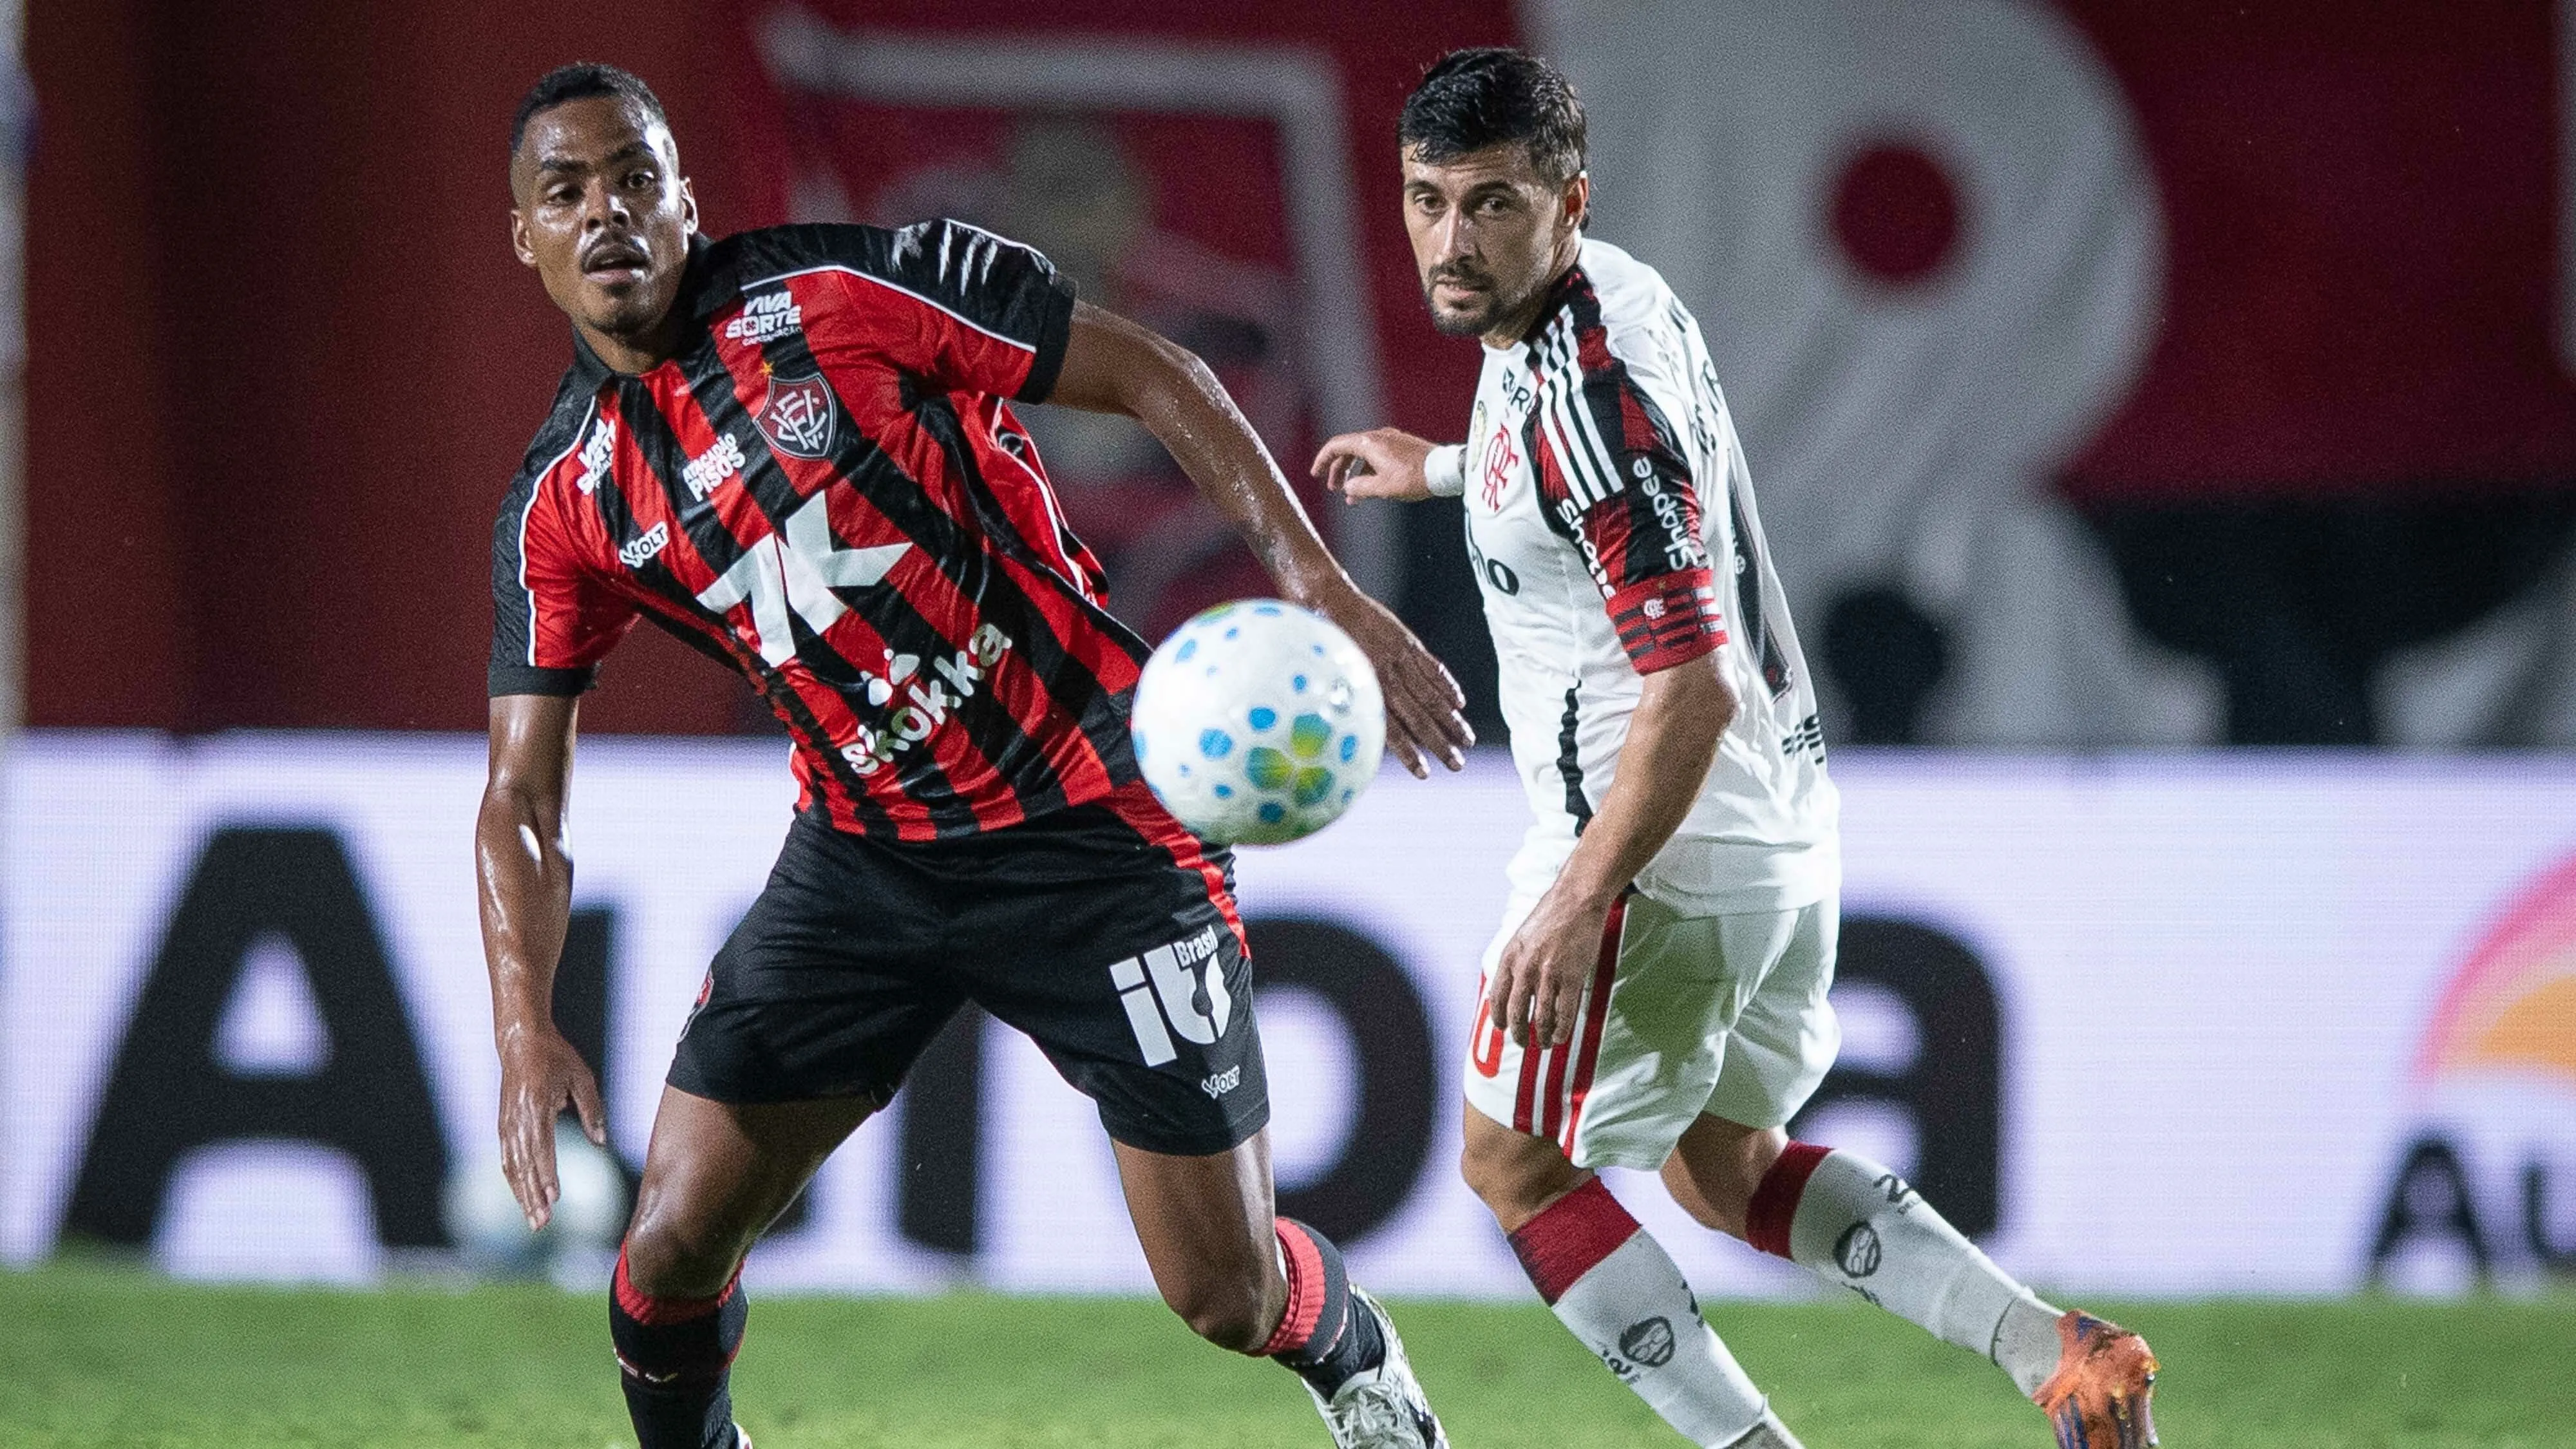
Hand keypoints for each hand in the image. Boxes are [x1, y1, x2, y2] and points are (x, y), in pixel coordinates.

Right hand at [496, 1024, 607, 1229]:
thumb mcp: (581, 1077)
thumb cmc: (556, 1057)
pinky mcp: (503, 1125)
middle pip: (524, 1165)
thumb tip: (601, 1143)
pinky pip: (507, 1158)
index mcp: (536, 1106)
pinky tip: (522, 1197)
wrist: (521, 1042)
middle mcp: (517, 1119)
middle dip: (532, 1197)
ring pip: (512, 1167)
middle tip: (542, 1225)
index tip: (554, 1198)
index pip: (542, 1148)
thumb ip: (592, 1110)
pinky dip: (514, 1180)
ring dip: (522, 1195)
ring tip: (533, 1220)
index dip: (547, 1174)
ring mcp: (506, 1123)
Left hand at [1306, 577, 1472, 776]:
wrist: (1322, 598)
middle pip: (1418, 717)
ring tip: (1467, 740)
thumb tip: (1364, 735)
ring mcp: (1398, 658)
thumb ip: (1351, 703)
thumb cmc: (1318, 643)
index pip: (1392, 730)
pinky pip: (1431, 667)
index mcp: (1362, 689)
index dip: (1409, 753)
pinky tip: (1459, 702)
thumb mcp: (1327, 678)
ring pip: (1430, 695)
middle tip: (1457, 765)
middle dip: (1440, 742)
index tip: (1425, 773)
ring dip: (1451, 719)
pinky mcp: (1406, 641)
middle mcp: (1384, 676)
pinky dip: (1447, 685)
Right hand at [1312, 428, 1438, 502]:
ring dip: (1355, 474)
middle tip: (1333, 488)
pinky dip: (1369, 471)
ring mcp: (1391, 440)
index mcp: (1369, 443)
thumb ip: (1360, 488)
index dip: (1323, 460)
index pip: (1336, 446)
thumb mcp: (1383, 488)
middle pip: (1349, 450)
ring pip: (1363, 455)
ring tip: (1352, 496)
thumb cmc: (1415, 478)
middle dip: (1338, 470)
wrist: (1445, 471)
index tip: (1316, 474)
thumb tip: (1348, 488)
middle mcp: (1378, 437)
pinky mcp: (1401, 447)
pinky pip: (1377, 457)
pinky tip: (1370, 489)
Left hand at [1489, 886, 1612, 1048]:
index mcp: (1509, 957)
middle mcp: (1525, 968)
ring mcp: (1548, 974)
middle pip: (1516, 1012)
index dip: (1498, 1017)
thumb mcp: (1522, 936)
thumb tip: (1512, 985)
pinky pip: (1564, 1013)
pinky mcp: (1571, 977)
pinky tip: (1560, 1036)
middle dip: (1518, 1033)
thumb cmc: (1552, 915)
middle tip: (1523, 1042)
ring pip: (1541, 1017)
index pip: (1497, 996)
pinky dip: (1561, 1029)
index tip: (1501, 1028)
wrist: (1576, 900)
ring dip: (1541, 1035)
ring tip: (1543, 1043)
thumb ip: (1516, 961)